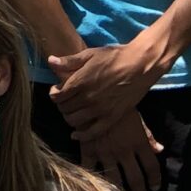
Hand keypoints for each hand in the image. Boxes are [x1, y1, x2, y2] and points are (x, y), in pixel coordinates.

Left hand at [46, 40, 163, 131]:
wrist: (140, 65)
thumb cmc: (115, 57)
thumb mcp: (90, 54)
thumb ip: (69, 61)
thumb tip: (50, 61)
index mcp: (81, 81)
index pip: (57, 96)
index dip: (55, 94)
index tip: (58, 91)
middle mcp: (88, 98)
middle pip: (64, 108)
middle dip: (62, 105)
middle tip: (67, 101)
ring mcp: (100, 109)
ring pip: (74, 121)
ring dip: (69, 117)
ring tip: (73, 112)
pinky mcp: (111, 117)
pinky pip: (92, 132)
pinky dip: (81, 136)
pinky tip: (76, 134)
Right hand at [71, 111, 163, 190]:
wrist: (93, 96)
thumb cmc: (117, 105)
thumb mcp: (137, 117)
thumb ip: (148, 136)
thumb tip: (160, 150)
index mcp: (138, 141)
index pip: (151, 165)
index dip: (155, 179)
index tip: (155, 188)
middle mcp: (124, 150)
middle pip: (136, 178)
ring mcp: (106, 153)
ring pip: (115, 179)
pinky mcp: (89, 151)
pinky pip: (91, 170)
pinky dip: (92, 181)